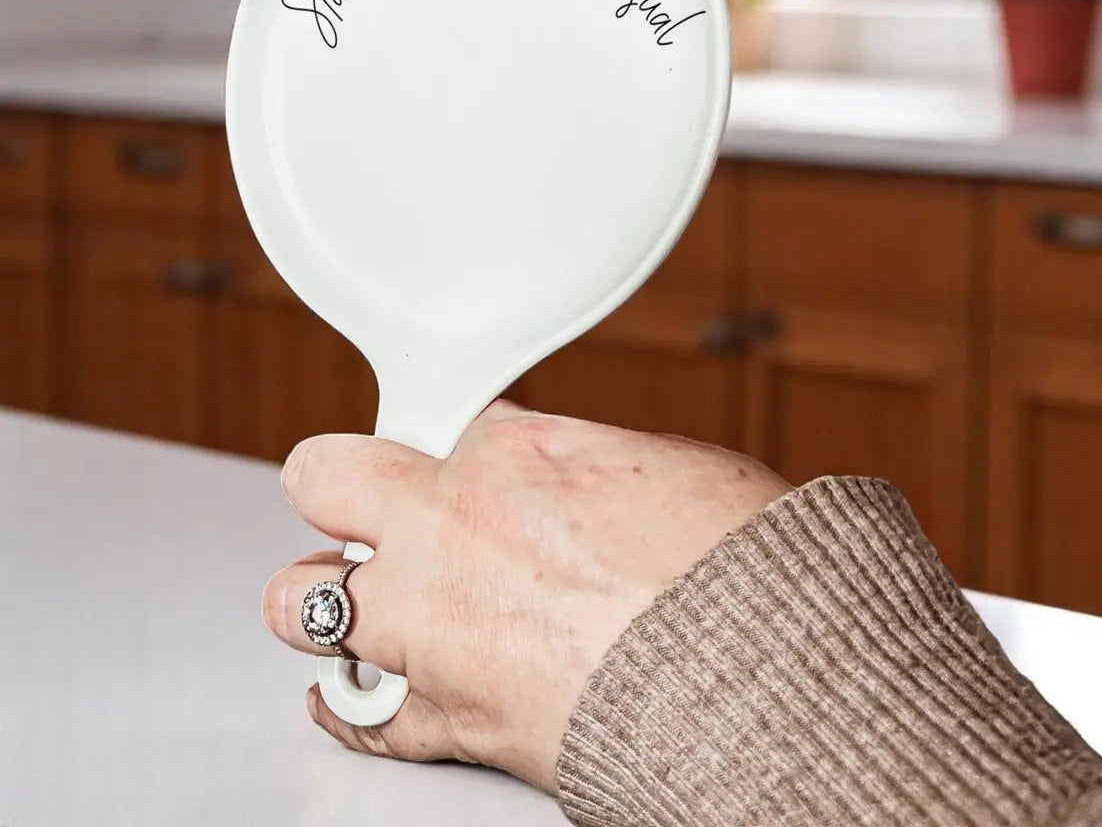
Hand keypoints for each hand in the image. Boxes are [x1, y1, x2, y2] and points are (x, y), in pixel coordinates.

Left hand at [262, 400, 789, 789]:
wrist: (762, 682)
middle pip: (328, 478)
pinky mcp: (446, 718)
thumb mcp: (670, 469)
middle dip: (341, 487)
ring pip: (300, 600)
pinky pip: (362, 713)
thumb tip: (567, 471)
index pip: (441, 422)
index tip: (456, 461)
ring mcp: (433, 623)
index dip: (455, 447)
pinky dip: (355, 703)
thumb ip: (587, 465)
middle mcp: (453, 528)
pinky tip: (347, 689)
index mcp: (514, 454)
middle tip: (363, 504)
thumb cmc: (740, 570)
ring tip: (347, 601)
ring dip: (323, 598)